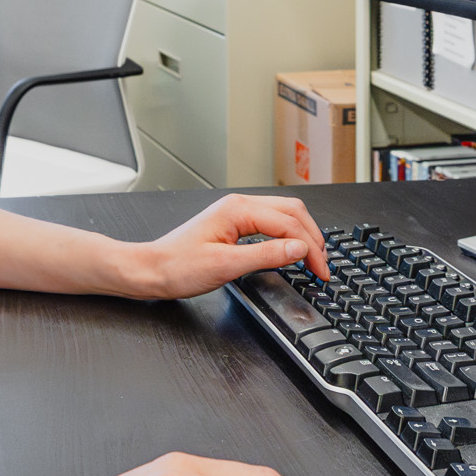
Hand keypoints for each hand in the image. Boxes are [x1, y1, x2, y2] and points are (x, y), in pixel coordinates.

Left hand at [127, 193, 327, 299]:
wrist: (152, 270)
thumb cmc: (178, 267)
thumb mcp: (226, 265)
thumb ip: (266, 254)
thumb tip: (299, 248)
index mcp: (238, 209)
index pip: (289, 224)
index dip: (310, 248)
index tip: (320, 271)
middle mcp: (239, 205)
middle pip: (292, 212)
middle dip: (312, 238)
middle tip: (323, 267)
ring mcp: (237, 212)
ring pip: (284, 215)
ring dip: (303, 235)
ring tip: (314, 259)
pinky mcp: (234, 224)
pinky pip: (271, 222)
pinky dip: (288, 236)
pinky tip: (292, 250)